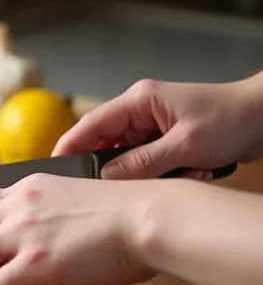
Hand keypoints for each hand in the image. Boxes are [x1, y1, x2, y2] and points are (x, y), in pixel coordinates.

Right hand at [53, 75, 262, 179]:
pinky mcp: (166, 142)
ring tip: (186, 169)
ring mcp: (153, 128)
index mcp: (139, 100)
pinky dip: (168, 174)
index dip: (69, 147)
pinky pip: (151, 165)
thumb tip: (106, 179)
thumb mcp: (183, 146)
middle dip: (123, 170)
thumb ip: (141, 164)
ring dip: (153, 174)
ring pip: (131, 160)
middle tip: (136, 184)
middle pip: (108, 146)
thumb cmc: (229, 118)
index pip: (91, 124)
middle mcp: (141, 112)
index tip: (55, 170)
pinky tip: (195, 169)